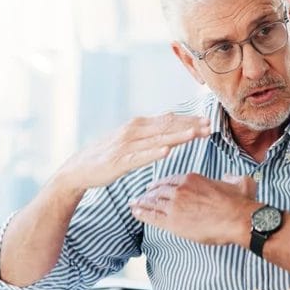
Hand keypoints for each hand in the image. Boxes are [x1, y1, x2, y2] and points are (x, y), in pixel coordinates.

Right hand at [54, 113, 210, 189]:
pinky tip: (167, 151)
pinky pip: (140, 157)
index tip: (207, 121)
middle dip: (190, 126)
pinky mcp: (120, 161)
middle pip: (167, 126)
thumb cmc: (107, 156)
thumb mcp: (131, 141)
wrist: (79, 169)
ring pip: (157, 139)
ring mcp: (126, 146)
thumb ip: (150, 135)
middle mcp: (133, 131)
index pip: (168, 120)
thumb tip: (172, 130)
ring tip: (196, 134)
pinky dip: (153, 153)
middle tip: (210, 126)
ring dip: (178, 136)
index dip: (189, 120)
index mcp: (138, 125)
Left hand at [129, 173, 258, 245]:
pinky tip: (135, 213)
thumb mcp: (239, 182)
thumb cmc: (240, 202)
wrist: (239, 219)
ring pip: (153, 202)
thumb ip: (231, 177)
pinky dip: (142, 214)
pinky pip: (152, 216)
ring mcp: (175, 205)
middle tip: (141, 196)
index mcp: (192, 178)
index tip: (155, 186)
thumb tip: (228, 176)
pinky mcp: (173, 222)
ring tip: (133, 204)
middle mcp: (180, 189)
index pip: (170, 180)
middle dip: (148, 193)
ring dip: (142, 203)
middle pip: (158, 190)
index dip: (161, 184)